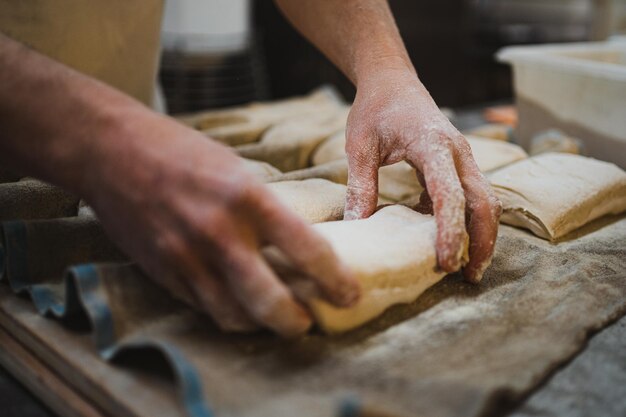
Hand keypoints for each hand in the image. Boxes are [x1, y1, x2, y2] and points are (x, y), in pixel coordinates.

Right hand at [84, 111, 359, 336]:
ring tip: (279, 319)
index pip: (305, 249)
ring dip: (262, 325)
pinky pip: (203, 307)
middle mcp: (218, 232)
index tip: (349, 294)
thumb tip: (296, 242)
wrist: (111, 150)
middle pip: (269, 301)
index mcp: (246, 196)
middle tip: (311, 321)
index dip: (335, 279)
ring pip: (234, 315)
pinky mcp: (162, 271)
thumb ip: (263, 207)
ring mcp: (186, 256)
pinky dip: (229, 314)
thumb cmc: (179, 151)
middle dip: (297, 321)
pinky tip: (242, 308)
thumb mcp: (234, 168)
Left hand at [344, 67, 501, 281]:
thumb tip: (357, 226)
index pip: (450, 194)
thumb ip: (361, 185)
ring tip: (466, 268)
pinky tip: (447, 241)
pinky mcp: (457, 164)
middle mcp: (458, 152)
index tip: (446, 262)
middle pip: (484, 202)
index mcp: (433, 145)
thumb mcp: (360, 145)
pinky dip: (466, 221)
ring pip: (485, 200)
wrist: (392, 81)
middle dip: (482, 241)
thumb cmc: (374, 109)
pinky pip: (471, 196)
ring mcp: (462, 158)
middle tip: (468, 277)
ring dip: (481, 234)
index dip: (451, 230)